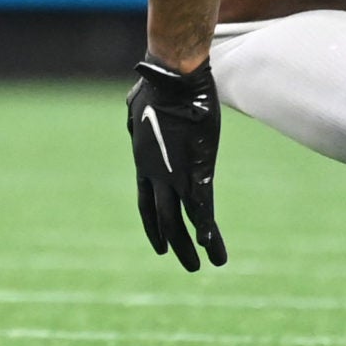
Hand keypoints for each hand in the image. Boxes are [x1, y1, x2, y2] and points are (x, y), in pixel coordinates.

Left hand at [128, 56, 226, 271]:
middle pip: (164, 220)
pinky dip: (207, 230)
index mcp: (144, 163)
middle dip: (175, 244)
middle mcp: (156, 175)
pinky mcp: (197, 170)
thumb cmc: (155, 85)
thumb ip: (135, 117)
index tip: (159, 245)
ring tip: (203, 266)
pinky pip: (202, 208)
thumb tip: (132, 110)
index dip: (153, 227)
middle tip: (187, 264)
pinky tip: (213, 248)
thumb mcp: (136, 105)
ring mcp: (175, 175)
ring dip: (192, 246)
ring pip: (182, 221)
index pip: (146, 204)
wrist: (172, 79)